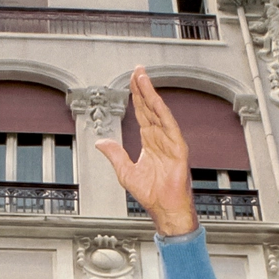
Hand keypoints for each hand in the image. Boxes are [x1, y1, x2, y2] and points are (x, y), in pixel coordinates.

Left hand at [96, 66, 197, 236]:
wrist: (165, 208)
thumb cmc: (151, 194)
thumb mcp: (125, 171)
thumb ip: (114, 154)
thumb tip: (100, 142)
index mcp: (150, 142)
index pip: (142, 113)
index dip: (136, 96)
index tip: (131, 80)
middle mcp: (161, 138)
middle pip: (150, 108)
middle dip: (143, 88)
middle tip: (137, 70)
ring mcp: (170, 142)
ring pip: (159, 113)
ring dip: (151, 95)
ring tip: (143, 78)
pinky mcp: (178, 149)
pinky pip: (170, 127)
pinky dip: (163, 113)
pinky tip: (156, 100)